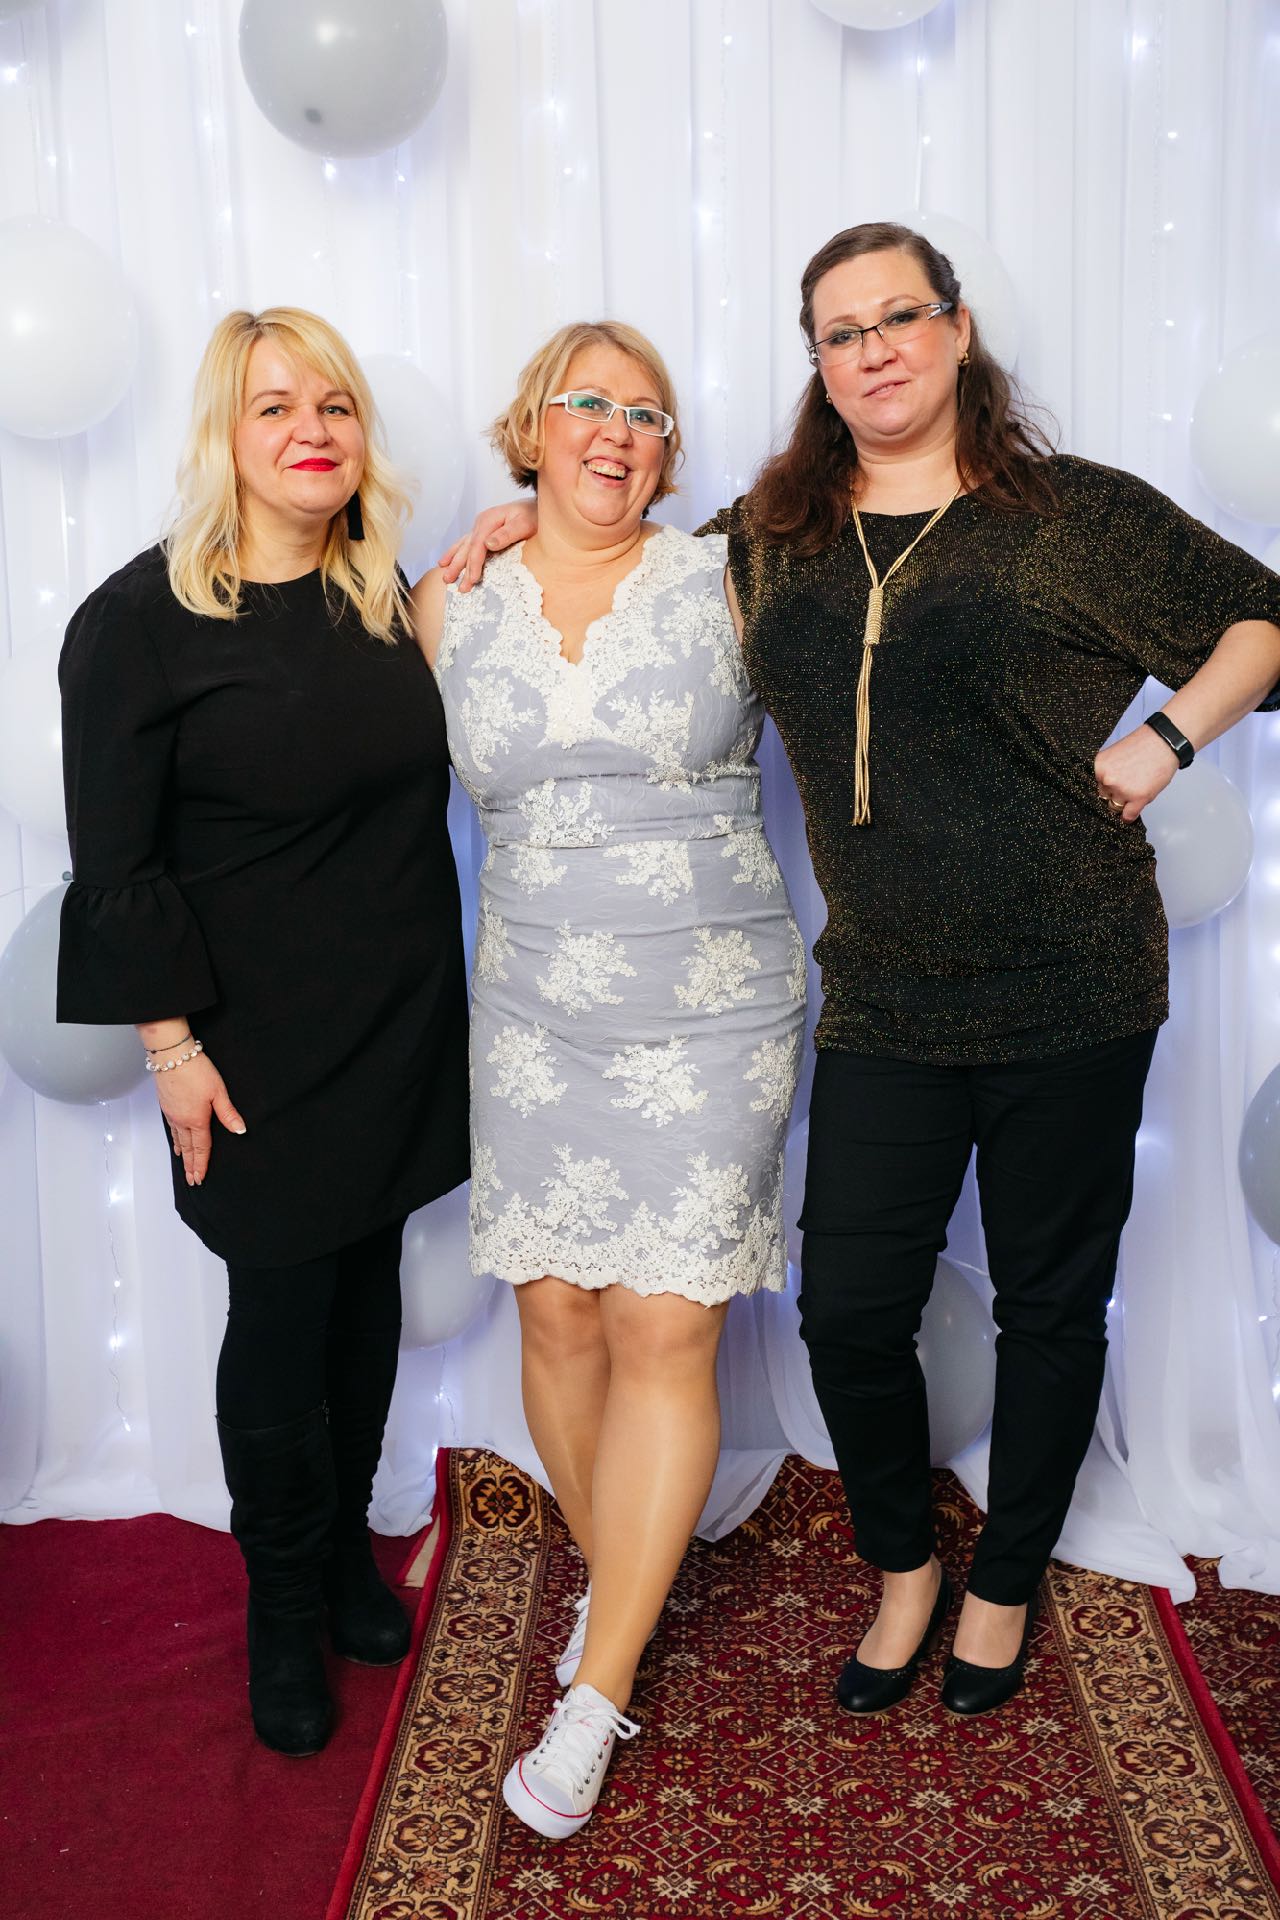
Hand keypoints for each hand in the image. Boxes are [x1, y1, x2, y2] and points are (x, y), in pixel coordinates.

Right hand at [152, 1051, 246, 1187]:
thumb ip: (228, 1113)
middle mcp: (181, 1120)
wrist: (172, 1056)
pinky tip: (175, 1142)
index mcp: (196, 1120)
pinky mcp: (166, 1105)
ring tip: (184, 1166)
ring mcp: (172, 1113)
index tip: (200, 1178)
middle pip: (187, 1148)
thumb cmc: (196, 1070)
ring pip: (178, 1139)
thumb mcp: (218, 1091)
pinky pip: (171, 1129)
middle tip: (192, 1180)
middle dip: (190, 1166)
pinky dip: (174, 1140)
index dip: (202, 1164)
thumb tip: (240, 1130)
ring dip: (182, 1155)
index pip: (201, 1148)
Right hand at [438, 499, 536, 590]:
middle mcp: (481, 522)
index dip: (474, 564)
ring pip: (463, 546)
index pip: (477, 546)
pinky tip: (446, 561)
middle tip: (449, 582)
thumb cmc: (534, 515)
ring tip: (445, 577)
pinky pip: (466, 544)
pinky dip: (455, 553)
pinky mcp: (483, 531)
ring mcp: (480, 526)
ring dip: (453, 562)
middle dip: (459, 566)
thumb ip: (507, 534)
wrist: (537, 506)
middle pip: (467, 548)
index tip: (472, 580)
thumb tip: (488, 543)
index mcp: (489, 520)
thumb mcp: (524, 523)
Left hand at [1093, 725, 1179, 821]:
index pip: (1093, 787)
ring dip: (1123, 802)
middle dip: (1113, 794)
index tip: (1109, 788)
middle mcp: (1107, 780)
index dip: (1103, 788)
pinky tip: (1132, 810)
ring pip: (1115, 806)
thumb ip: (1106, 773)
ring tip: (1135, 788)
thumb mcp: (1114, 757)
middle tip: (1126, 785)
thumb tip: (1102, 790)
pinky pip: (1128, 816)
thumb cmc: (1141, 746)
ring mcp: (1122, 790)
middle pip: (1104, 797)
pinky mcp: (1138, 798)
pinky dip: (1129, 816)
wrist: (1163, 742)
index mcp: (1098, 768)